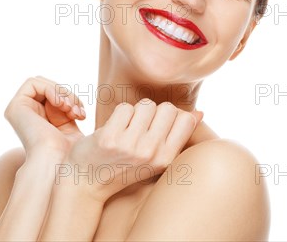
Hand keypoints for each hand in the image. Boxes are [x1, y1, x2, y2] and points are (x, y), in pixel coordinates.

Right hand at [4, 76, 85, 156]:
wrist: (59, 166)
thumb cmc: (71, 154)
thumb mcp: (71, 125)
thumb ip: (69, 108)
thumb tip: (76, 98)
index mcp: (38, 120)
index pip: (55, 95)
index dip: (71, 99)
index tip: (81, 115)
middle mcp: (26, 115)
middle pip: (49, 88)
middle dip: (68, 96)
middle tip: (76, 112)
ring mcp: (19, 111)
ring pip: (43, 84)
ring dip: (62, 94)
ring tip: (71, 111)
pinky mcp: (15, 107)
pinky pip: (33, 83)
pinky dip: (52, 90)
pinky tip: (61, 105)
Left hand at [64, 98, 203, 201]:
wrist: (87, 181)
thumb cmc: (124, 166)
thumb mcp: (156, 157)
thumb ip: (178, 134)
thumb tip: (200, 113)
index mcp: (166, 159)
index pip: (186, 119)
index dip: (174, 116)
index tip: (159, 126)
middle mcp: (151, 153)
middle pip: (167, 108)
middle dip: (154, 112)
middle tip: (140, 127)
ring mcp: (130, 146)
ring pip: (146, 105)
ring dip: (136, 112)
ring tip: (127, 129)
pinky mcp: (110, 138)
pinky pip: (125, 107)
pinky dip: (119, 114)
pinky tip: (113, 130)